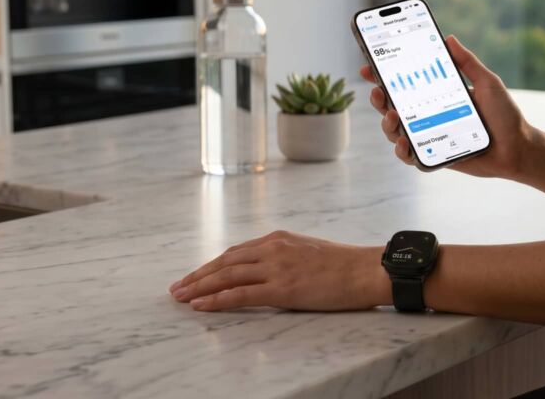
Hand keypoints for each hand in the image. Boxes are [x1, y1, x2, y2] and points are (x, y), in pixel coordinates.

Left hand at [168, 230, 389, 311]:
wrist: (366, 269)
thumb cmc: (346, 264)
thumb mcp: (310, 251)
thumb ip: (287, 256)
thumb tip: (271, 269)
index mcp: (279, 238)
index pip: (236, 252)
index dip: (213, 265)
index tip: (196, 274)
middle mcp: (273, 248)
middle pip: (225, 262)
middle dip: (198, 275)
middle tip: (177, 287)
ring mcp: (276, 268)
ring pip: (227, 276)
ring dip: (200, 286)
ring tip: (181, 296)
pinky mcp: (281, 289)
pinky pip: (240, 294)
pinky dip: (217, 300)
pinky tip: (201, 306)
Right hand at [361, 34, 534, 178]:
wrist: (518, 147)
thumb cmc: (504, 115)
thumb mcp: (487, 82)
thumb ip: (468, 62)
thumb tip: (449, 37)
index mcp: (437, 94)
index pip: (405, 83)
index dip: (384, 75)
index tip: (369, 66)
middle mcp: (428, 115)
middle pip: (393, 106)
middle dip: (379, 98)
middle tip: (378, 92)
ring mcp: (429, 136)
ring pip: (396, 131)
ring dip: (387, 123)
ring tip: (394, 116)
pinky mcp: (434, 156)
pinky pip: (410, 156)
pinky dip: (402, 151)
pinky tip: (404, 143)